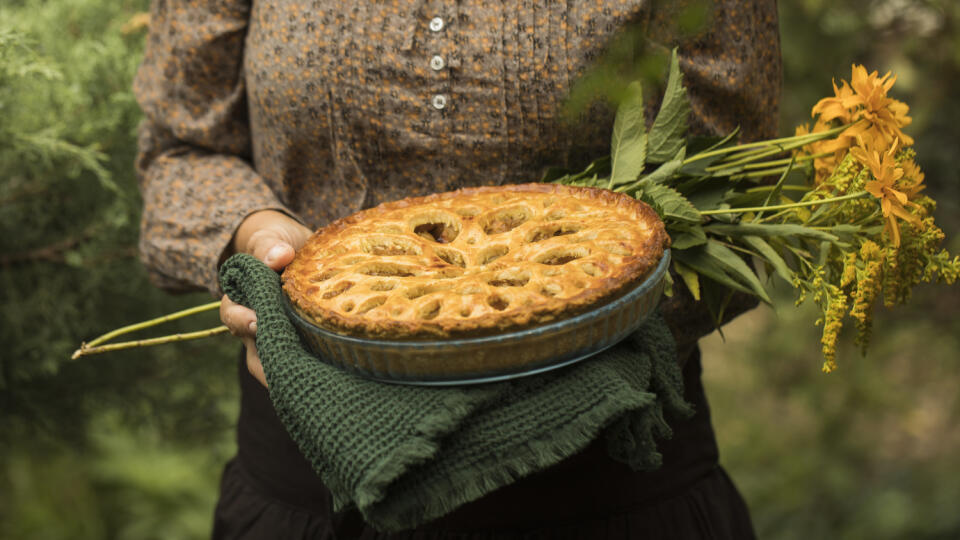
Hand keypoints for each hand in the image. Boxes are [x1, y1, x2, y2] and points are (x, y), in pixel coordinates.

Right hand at [220, 210, 311, 386]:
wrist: (294, 246)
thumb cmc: (277, 242)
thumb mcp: (271, 237)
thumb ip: (270, 245)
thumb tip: (279, 256)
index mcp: (242, 299)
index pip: (233, 315)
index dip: (242, 321)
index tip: (258, 322)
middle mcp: (257, 325)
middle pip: (254, 352)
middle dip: (268, 362)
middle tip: (289, 366)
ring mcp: (280, 336)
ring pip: (280, 363)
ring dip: (295, 372)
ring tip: (314, 379)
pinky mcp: (303, 341)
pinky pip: (304, 362)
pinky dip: (314, 368)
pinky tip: (332, 374)